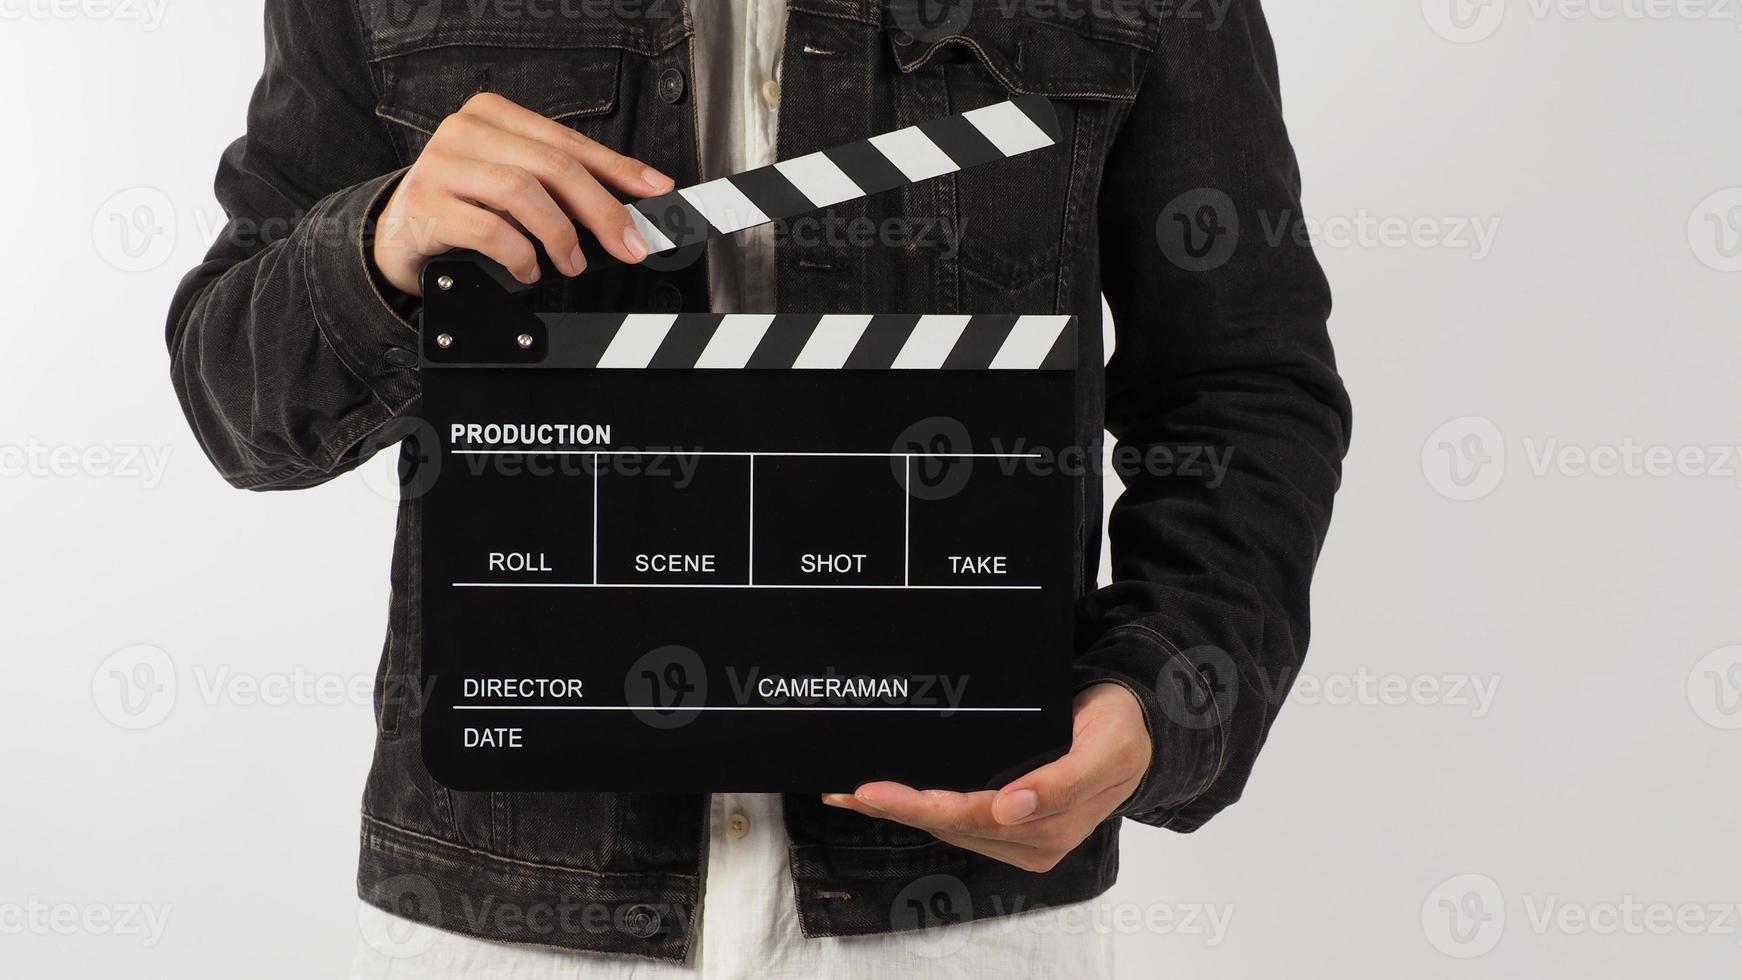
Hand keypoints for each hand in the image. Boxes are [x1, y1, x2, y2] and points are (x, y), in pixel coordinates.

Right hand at [371, 91, 675, 294]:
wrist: (397, 235)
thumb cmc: (465, 207)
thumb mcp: (514, 187)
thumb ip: (563, 189)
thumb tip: (630, 211)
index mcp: (494, 115)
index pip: (569, 142)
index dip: (619, 170)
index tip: (657, 193)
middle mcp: (466, 131)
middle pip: (552, 166)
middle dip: (601, 210)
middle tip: (627, 245)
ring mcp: (441, 165)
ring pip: (522, 191)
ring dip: (559, 234)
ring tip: (570, 262)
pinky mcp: (426, 204)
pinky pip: (490, 229)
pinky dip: (520, 255)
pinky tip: (527, 270)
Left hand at [822, 683, 1151, 872]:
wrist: (1140, 729)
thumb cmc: (1121, 733)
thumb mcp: (1104, 750)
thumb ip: (1062, 784)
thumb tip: (1011, 809)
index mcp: (1051, 828)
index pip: (971, 819)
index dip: (921, 806)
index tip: (876, 793)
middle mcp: (1029, 840)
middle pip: (949, 825)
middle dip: (895, 809)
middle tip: (846, 791)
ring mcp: (1016, 833)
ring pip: (945, 825)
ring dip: (898, 810)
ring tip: (849, 793)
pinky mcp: (1006, 820)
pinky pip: (954, 817)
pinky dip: (916, 805)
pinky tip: (883, 797)